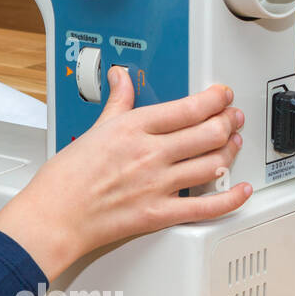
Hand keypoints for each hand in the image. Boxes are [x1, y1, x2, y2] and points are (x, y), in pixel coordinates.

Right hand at [0, 65, 249, 282]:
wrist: (54, 217)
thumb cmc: (64, 179)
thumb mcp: (92, 129)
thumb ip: (117, 103)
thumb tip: (121, 78)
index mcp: (132, 129)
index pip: (187, 108)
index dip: (214, 99)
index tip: (221, 95)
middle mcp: (150, 154)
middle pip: (208, 133)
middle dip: (229, 122)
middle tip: (233, 117)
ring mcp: (158, 184)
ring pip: (213, 164)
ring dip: (231, 151)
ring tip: (234, 144)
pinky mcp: (161, 214)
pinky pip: (208, 206)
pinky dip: (231, 198)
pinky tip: (240, 191)